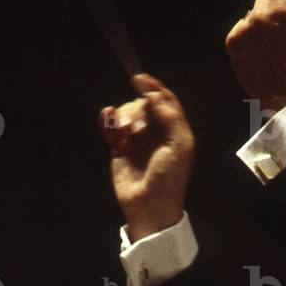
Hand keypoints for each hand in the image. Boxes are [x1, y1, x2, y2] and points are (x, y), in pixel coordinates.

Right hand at [98, 73, 195, 241]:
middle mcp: (156, 132)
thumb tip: (155, 95)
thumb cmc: (169, 178)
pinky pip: (111, 127)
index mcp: (174, 130)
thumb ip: (171, 117)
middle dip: (136, 111)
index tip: (138, 79)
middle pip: (142, 106)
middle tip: (135, 130)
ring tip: (122, 135)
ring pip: (126, 114)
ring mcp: (137, 140)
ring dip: (122, 118)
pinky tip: (106, 118)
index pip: (165, 101)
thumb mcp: (180, 147)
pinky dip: (107, 120)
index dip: (153, 88)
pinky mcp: (119, 149)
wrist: (149, 206)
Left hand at [225, 0, 285, 111]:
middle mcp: (259, 15)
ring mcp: (244, 29)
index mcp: (283, 9)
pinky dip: (250, 36)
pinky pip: (242, 29)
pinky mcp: (232, 42)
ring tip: (274, 47)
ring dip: (262, 24)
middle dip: (275, 7)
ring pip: (253, 14)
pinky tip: (262, 52)